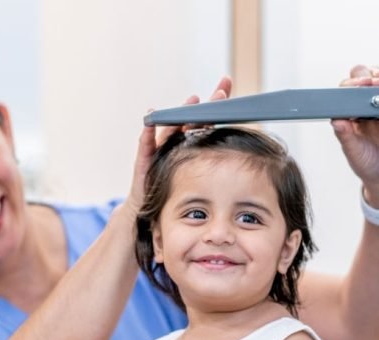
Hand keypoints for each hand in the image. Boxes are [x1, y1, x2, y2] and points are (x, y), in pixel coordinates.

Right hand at [126, 76, 232, 212]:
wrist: (148, 209)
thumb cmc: (172, 194)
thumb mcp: (194, 181)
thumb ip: (210, 169)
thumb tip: (238, 162)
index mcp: (188, 146)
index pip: (203, 122)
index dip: (214, 106)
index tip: (226, 87)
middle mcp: (174, 143)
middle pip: (189, 120)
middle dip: (205, 105)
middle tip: (221, 92)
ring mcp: (158, 149)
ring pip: (170, 128)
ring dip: (182, 114)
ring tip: (193, 101)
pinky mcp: (144, 160)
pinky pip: (146, 144)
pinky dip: (148, 132)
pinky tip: (152, 119)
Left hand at [331, 64, 378, 204]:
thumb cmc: (365, 162)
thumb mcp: (354, 152)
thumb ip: (345, 136)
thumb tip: (336, 121)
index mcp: (351, 113)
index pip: (348, 89)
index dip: (353, 83)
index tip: (361, 85)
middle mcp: (366, 105)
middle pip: (366, 77)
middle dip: (368, 76)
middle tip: (374, 83)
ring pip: (378, 80)